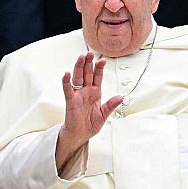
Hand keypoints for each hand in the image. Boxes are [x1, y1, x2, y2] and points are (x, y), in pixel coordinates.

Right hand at [56, 52, 124, 171]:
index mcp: (95, 93)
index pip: (97, 77)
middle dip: (88, 63)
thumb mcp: (104, 114)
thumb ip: (111, 105)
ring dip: (79, 68)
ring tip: (81, 57)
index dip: (99, 68)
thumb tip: (121, 96)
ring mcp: (78, 95)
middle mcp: (86, 91)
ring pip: (78, 78)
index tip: (103, 60)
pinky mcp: (71, 101)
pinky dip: (66, 82)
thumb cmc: (90, 124)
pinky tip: (67, 74)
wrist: (80, 135)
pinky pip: (68, 90)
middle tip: (90, 53)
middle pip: (87, 74)